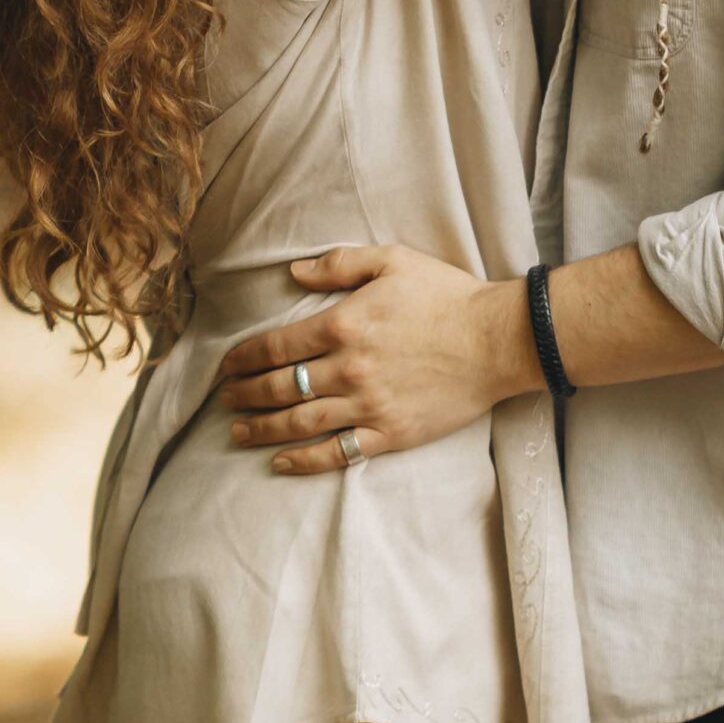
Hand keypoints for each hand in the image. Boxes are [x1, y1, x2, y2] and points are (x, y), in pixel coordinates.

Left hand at [217, 245, 538, 474]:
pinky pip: (337, 453)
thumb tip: (292, 271)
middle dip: (243, 394)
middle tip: (225, 398)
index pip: (274, 346)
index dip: (243, 358)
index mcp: (343, 325)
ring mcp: (368, 406)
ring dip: (261, 429)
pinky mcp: (390, 434)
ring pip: (298, 423)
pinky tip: (280, 461)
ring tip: (238, 431)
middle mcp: (347, 369)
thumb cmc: (447, 296)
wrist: (498, 340)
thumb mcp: (393, 260)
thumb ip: (339, 264)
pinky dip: (303, 461)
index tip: (227, 366)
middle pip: (278, 388)